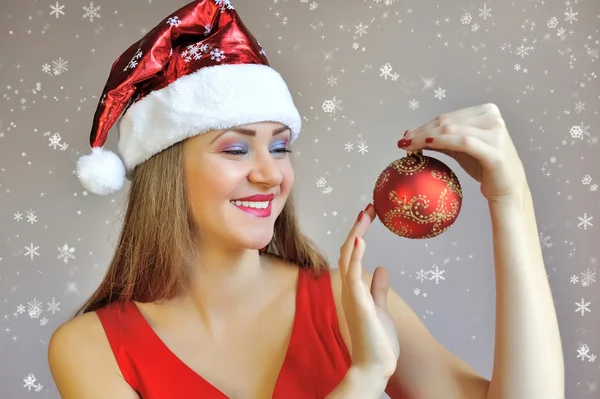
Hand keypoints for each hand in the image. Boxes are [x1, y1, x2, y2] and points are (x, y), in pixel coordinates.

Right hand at [337, 204, 399, 382]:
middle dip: (358, 228)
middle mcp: (348, 288)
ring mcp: (351, 295)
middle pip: (348, 250)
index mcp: (353, 288)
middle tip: (369, 207)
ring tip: (365, 215)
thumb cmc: (376, 341)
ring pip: (348, 258)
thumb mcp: (380, 307)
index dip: (358, 233)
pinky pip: (353, 275)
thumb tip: (382, 269)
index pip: (352, 254)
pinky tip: (360, 240)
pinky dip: (355, 256)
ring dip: (356, 234)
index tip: (369, 215)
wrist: (374, 366)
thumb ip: (378, 288)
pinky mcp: (358, 303)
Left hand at [398, 103, 526, 201]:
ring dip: (426, 136)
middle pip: (447, 122)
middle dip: (421, 131)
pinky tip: (426, 144)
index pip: (448, 117)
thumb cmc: (484, 166)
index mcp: (487, 112)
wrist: (507, 189)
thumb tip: (410, 133)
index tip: (406, 136)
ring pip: (452, 129)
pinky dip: (442, 141)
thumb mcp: (461, 148)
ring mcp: (496, 133)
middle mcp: (493, 118)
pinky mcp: (495, 151)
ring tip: (409, 145)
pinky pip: (463, 142)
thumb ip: (441, 138)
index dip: (424, 125)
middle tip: (403, 141)